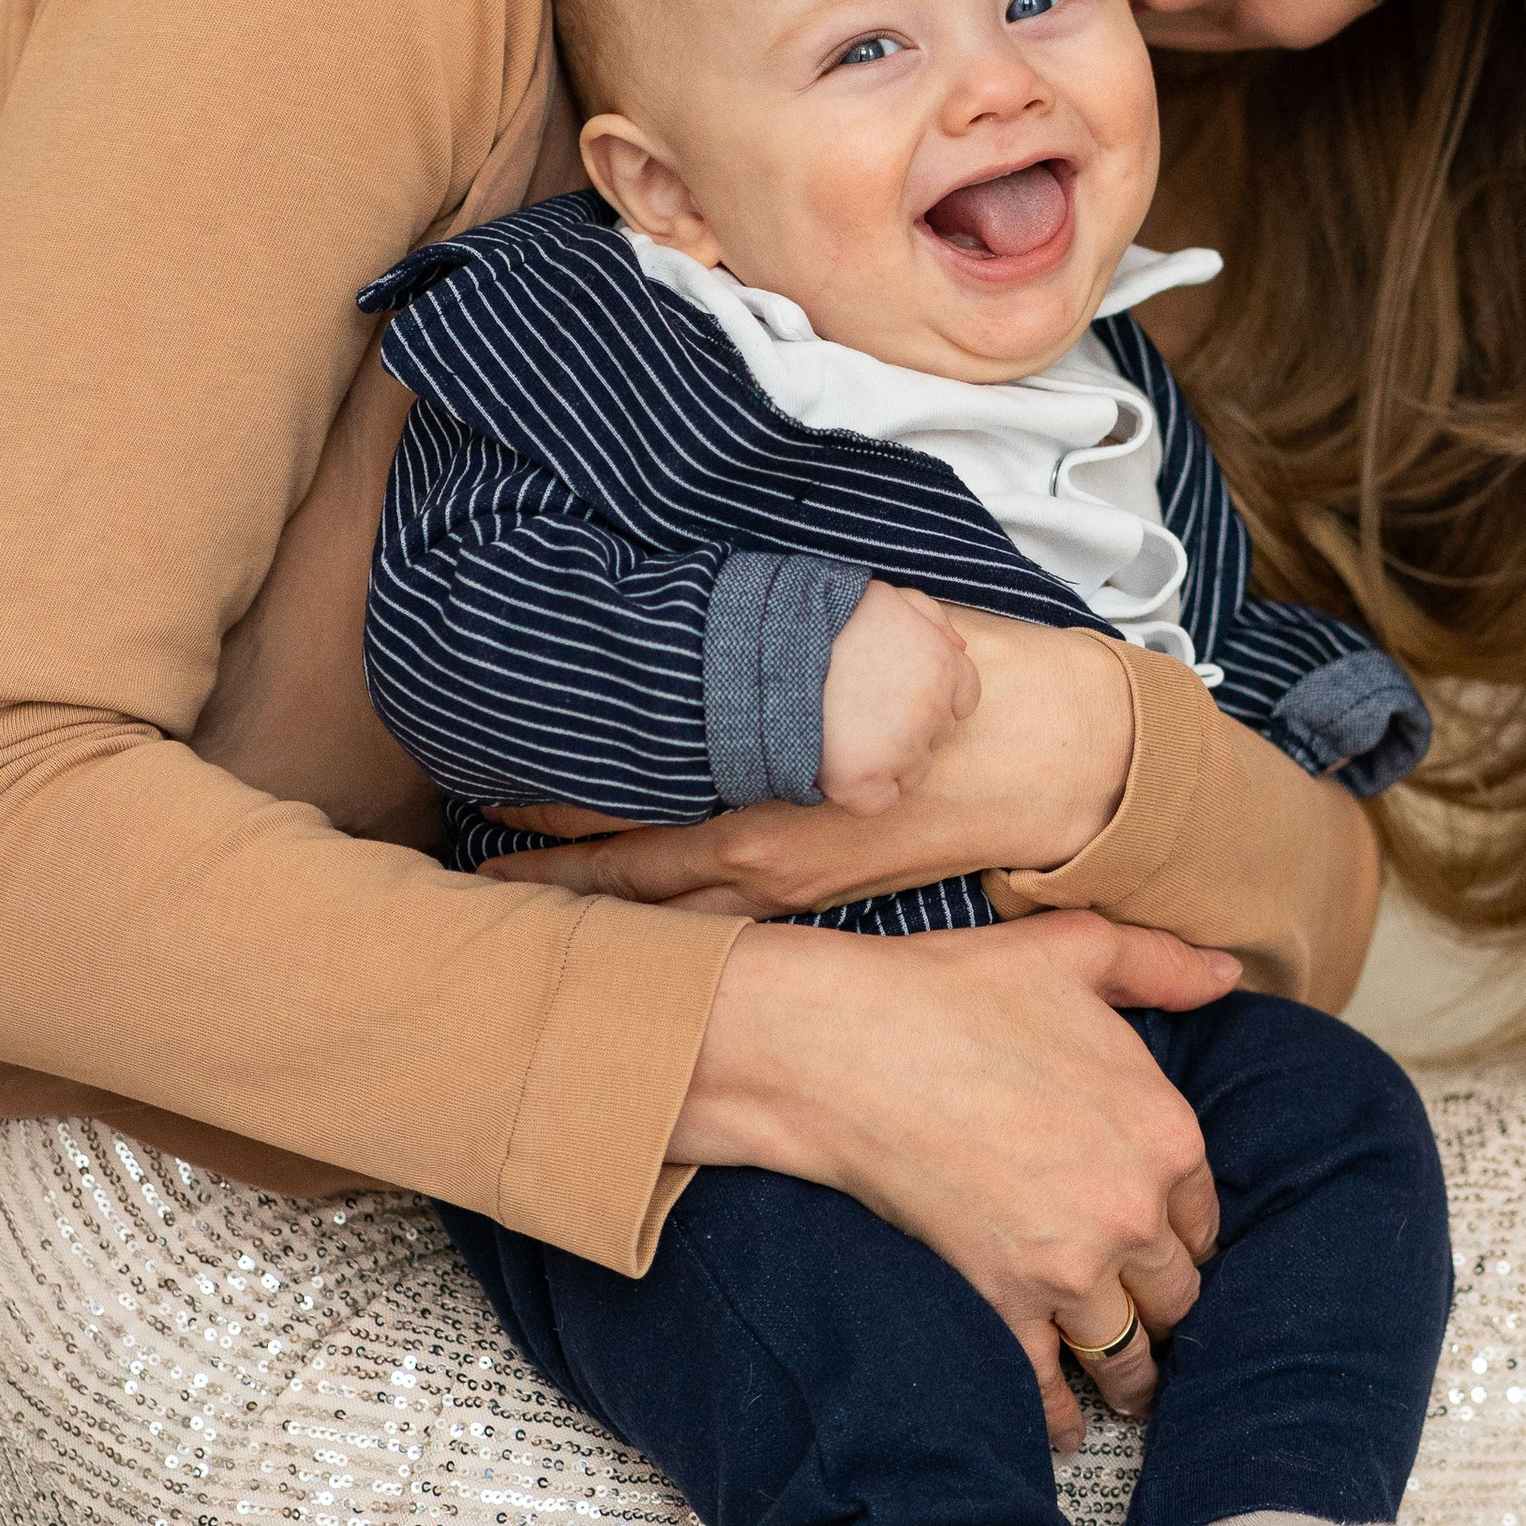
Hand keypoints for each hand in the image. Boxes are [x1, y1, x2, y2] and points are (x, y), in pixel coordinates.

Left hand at [479, 607, 1133, 910]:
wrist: (1066, 758)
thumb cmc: (967, 674)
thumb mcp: (861, 622)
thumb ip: (775, 627)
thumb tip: (698, 601)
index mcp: (753, 779)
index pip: (608, 803)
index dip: (530, 801)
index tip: (471, 781)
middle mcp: (755, 851)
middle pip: (610, 879)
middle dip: (533, 874)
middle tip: (459, 871)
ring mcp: (786, 887)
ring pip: (655, 912)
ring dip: (582, 903)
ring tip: (506, 895)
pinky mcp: (818, 899)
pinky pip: (710, 924)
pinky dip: (651, 919)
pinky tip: (615, 914)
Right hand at [673, 911, 1232, 1451]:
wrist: (850, 1049)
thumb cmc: (956, 990)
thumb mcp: (1076, 950)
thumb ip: (1164, 964)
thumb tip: (1229, 973)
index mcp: (1166, 1131)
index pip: (1203, 1213)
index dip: (1184, 1231)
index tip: (1170, 1250)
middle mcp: (1134, 1212)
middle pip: (1177, 1291)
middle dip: (1166, 1307)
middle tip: (1154, 1325)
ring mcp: (1071, 1270)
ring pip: (1129, 1353)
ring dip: (1133, 1377)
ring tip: (1131, 1394)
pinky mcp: (1004, 1308)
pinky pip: (1050, 1388)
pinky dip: (1059, 1418)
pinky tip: (1066, 1430)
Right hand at [816, 583, 981, 816]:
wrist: (771, 647)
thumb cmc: (827, 616)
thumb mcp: (887, 597)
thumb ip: (930, 618)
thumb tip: (959, 646)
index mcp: (942, 666)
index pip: (963, 699)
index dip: (931, 698)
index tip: (897, 694)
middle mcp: (930, 712)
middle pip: (935, 737)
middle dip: (908, 727)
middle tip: (863, 709)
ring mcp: (899, 751)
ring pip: (912, 773)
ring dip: (886, 761)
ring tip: (844, 734)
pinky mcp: (861, 782)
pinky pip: (877, 802)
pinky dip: (859, 791)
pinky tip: (836, 764)